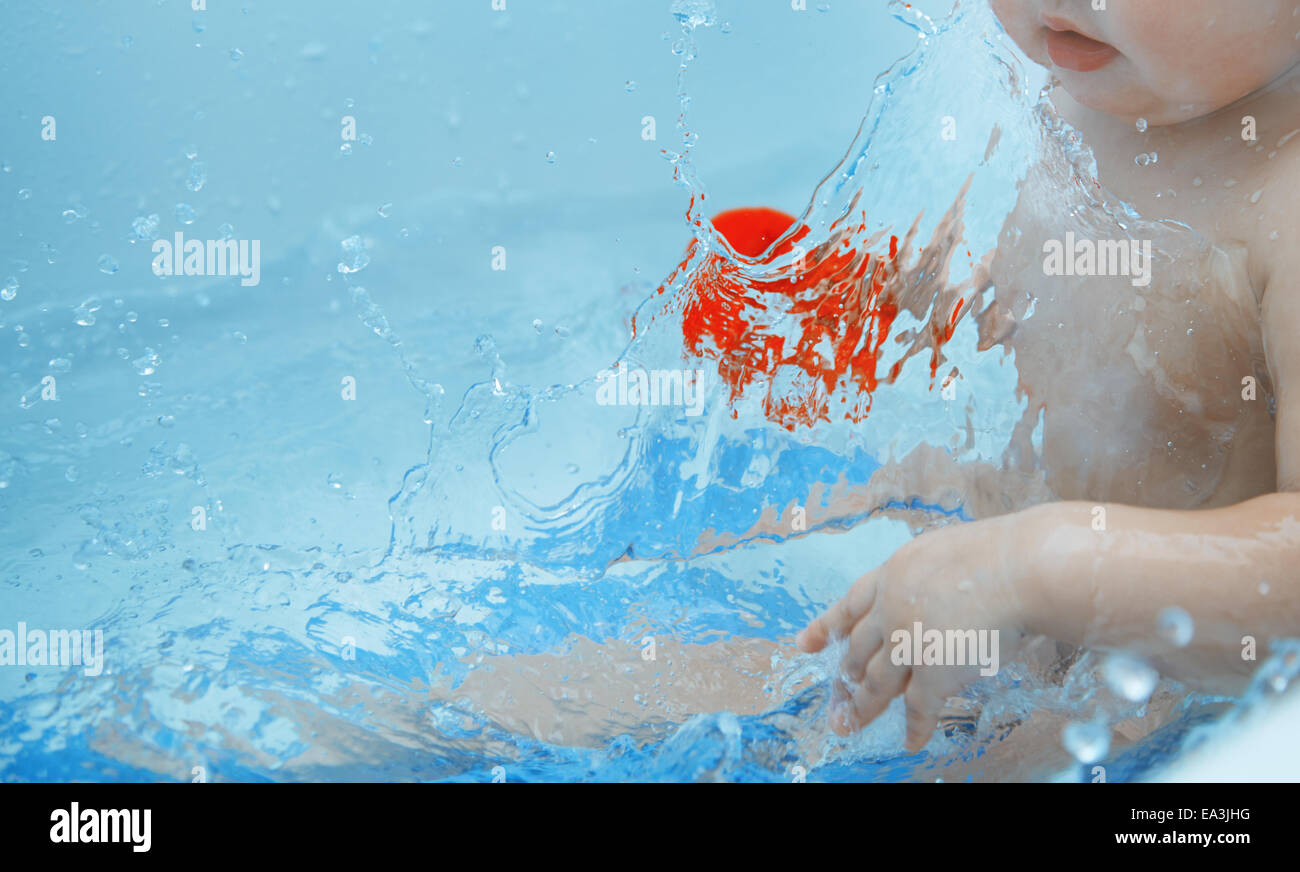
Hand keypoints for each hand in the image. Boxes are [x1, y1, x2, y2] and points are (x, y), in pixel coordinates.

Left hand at [796, 516, 1031, 750]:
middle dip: (845, 677)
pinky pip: (919, 707)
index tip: (806, 644)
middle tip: (832, 700)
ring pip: (877, 682)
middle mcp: (892, 610)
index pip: (851, 604)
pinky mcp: (934, 672)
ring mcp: (909, 643)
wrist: (1018, 569)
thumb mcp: (943, 551)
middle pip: (859, 650)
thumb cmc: (998, 553)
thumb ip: (925, 578)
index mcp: (894, 575)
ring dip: (861, 707)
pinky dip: (916, 728)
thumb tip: (932, 596)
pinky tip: (910, 743)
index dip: (829, 626)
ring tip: (847, 726)